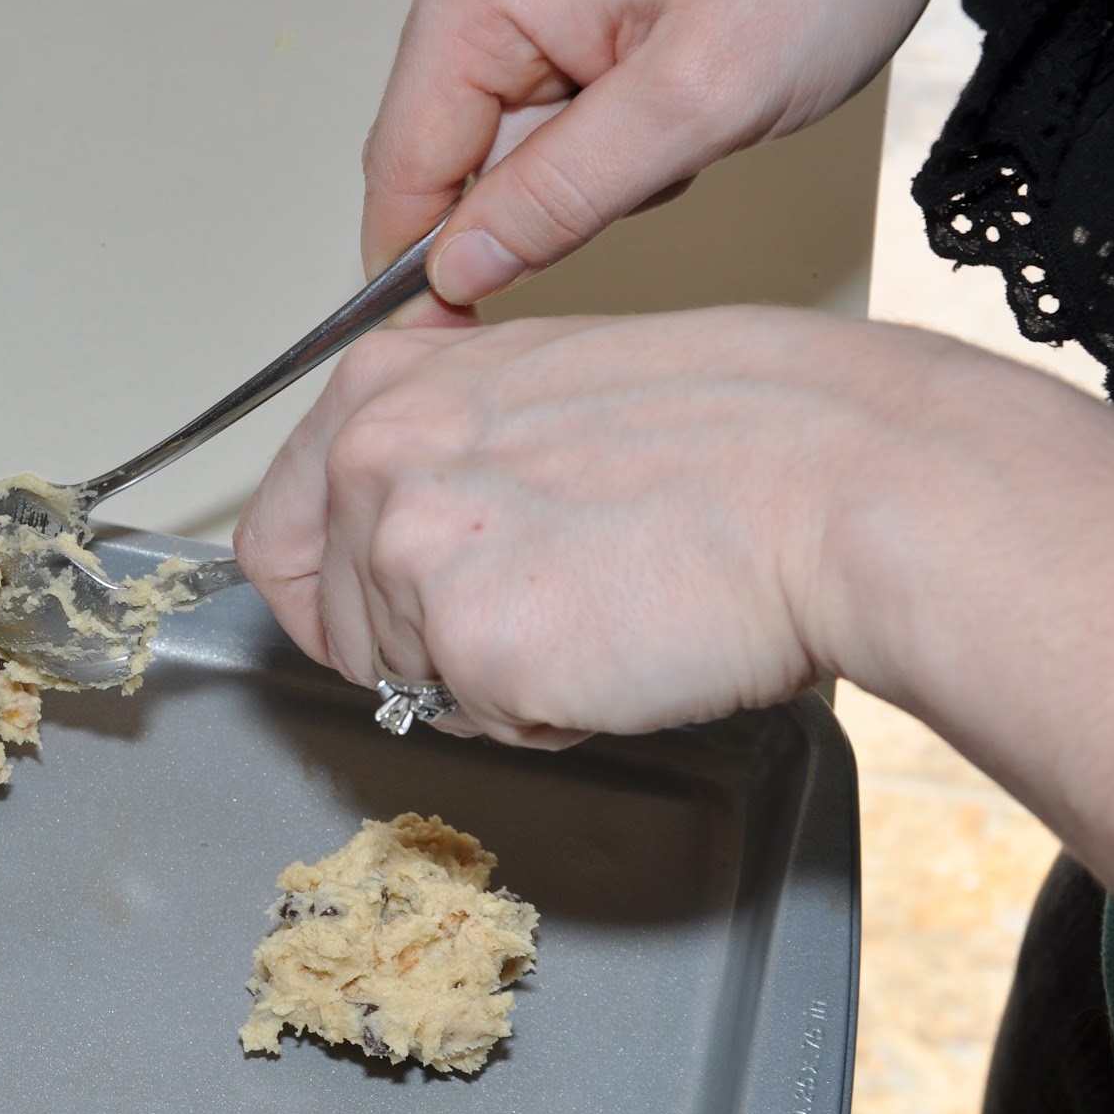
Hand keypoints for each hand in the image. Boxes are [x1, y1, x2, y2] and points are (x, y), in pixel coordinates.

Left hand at [234, 308, 1113, 888]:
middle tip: (538, 608)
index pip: (273, 543)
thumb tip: (390, 529)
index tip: (365, 622)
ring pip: (411, 684)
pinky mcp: (477, 652)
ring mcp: (415, 561)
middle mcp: (374, 467)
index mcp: (380, 391)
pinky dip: (544, 714)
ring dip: (488, 680)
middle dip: (421, 648)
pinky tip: (614, 649)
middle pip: (339, 630)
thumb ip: (436, 454)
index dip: (320, 601)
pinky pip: (483, 725)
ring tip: (593, 611)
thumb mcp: (537, 388)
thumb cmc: (730, 428)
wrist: (840, 482)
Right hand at [363, 0, 926, 306]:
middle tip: (626, 206)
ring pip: (518, 164)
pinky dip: (626, 160)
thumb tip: (460, 269)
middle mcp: (494, 3)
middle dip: (532, 215)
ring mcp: (540, 23)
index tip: (443, 347)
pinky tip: (686, 124)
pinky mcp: (586, 41)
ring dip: (591, 189)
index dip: (410, 267)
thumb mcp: (695, 97)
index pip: (403, 163)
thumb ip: (564, 194)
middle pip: (452, 167)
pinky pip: (569, 142)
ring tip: (683, 134)